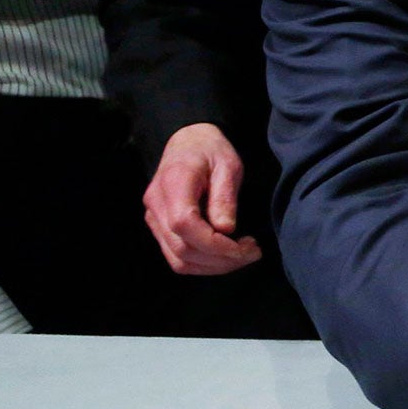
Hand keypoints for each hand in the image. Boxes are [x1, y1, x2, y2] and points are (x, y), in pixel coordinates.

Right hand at [143, 123, 261, 275]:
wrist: (188, 142)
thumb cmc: (211, 150)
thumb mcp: (228, 165)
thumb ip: (225, 197)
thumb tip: (226, 230)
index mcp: (173, 183)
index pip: (184, 225)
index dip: (215, 244)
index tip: (245, 246)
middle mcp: (156, 205)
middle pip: (182, 249)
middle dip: (222, 260)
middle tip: (253, 253)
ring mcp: (154, 218)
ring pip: (178, 260)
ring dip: (214, 266)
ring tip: (243, 255)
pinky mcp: (159, 227)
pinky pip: (177, 256)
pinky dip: (203, 263)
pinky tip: (226, 254)